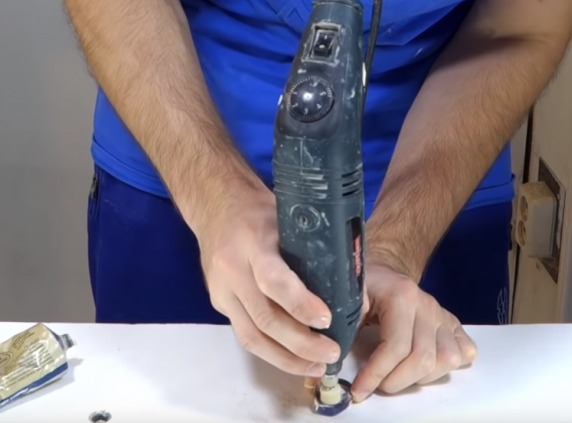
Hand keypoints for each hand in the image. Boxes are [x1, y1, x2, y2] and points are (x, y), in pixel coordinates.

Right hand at [196, 188, 340, 376]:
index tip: (326, 320)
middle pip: (265, 317)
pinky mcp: (219, 303)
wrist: (216, 205)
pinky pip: (245, 335)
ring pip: (252, 335)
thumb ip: (315, 251)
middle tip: (332, 352)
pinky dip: (270, 352)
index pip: (274, 280)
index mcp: (253, 242)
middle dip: (301, 343)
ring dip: (287, 357)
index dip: (300, 304)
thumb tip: (354, 289)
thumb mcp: (289, 220)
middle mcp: (232, 268)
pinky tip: (293, 360)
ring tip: (317, 365)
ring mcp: (222, 289)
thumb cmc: (260, 212)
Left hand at [350, 262, 476, 401]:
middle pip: (423, 358)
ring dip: (422, 377)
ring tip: (399, 375)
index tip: (359, 390)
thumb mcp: (348, 298)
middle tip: (377, 385)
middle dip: (397, 381)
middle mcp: (427, 305)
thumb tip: (334, 361)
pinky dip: (448, 366)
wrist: (384, 272)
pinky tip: (426, 367)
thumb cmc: (365, 286)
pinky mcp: (452, 323)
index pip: (395, 347)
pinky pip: (466, 351)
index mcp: (401, 296)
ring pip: (448, 359)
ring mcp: (442, 315)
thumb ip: (343, 325)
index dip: (376, 374)